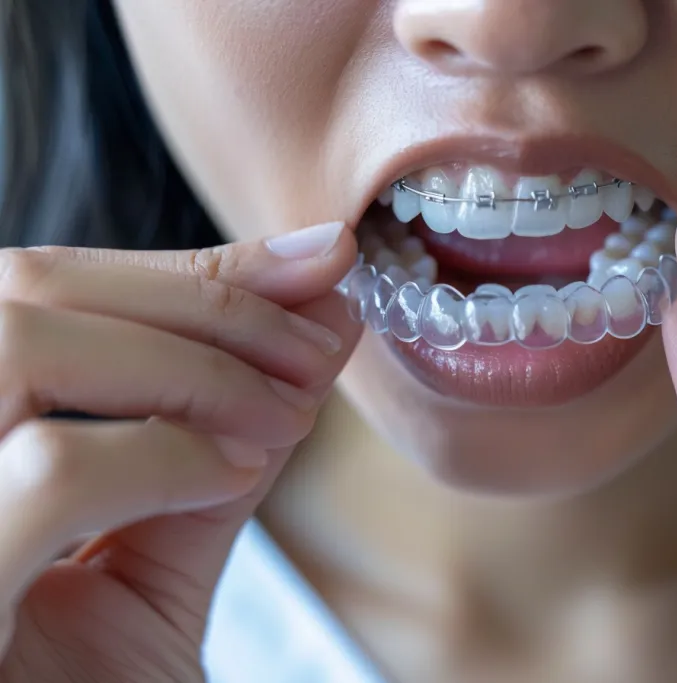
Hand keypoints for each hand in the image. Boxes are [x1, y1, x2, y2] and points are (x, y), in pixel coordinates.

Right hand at [0, 221, 359, 682]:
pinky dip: (163, 452)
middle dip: (202, 295)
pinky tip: (231, 474)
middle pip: (22, 295)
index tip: (317, 266)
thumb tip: (316, 322)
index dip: (184, 269)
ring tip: (284, 411)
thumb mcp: (154, 554)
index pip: (35, 298)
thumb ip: (218, 442)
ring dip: (187, 359)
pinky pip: (48, 472)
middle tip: (321, 332)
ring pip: (17, 345)